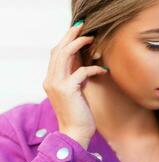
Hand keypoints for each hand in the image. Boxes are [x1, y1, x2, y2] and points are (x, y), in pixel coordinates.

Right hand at [43, 21, 107, 149]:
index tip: (77, 33)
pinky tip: (104, 70)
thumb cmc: (78, 114)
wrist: (75, 133)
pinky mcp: (67, 89)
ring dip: (78, 44)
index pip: (56, 55)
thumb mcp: (75, 92)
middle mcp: (50, 80)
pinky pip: (81, 71)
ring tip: (91, 38)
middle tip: (82, 27)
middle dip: (70, 36)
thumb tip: (84, 64)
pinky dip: (93, 68)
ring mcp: (57, 84)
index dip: (65, 42)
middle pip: (57, 50)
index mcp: (51, 80)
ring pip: (64, 55)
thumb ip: (75, 77)